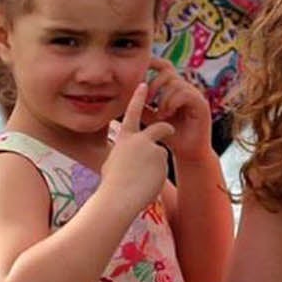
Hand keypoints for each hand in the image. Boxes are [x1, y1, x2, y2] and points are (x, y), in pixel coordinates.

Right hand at [103, 82, 173, 211]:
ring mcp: (152, 148)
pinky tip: (148, 184)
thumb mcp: (111, 163)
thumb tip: (124, 155)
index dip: (138, 97)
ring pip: (160, 156)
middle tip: (170, 129)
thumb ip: (120, 153)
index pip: (132, 112)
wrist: (119, 197)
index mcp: (125, 138)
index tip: (143, 84)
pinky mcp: (162, 160)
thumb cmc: (111, 184)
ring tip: (142, 180)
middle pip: (159, 129)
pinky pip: (162, 168)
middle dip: (166, 128)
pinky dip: (157, 176)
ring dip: (154, 167)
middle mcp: (140, 139)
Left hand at [143, 56, 212, 161]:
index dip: (152, 64)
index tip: (139, 72)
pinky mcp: (201, 104)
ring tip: (159, 115)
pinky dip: (172, 102)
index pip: (164, 67)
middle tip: (147, 101)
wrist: (187, 154)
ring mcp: (195, 95)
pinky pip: (185, 93)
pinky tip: (166, 115)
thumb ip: (142, 106)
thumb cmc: (170, 137)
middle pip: (168, 71)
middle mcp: (186, 88)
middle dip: (154, 84)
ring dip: (162, 99)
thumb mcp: (151, 119)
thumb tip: (124, 95)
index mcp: (175, 88)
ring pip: (175, 83)